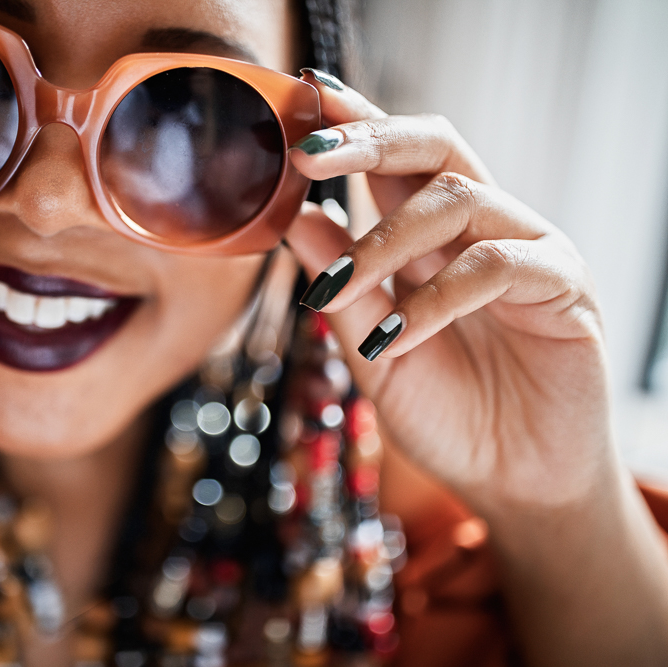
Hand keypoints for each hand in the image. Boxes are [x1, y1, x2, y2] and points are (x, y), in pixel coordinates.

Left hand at [284, 70, 612, 514]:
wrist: (511, 481)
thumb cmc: (444, 413)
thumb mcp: (371, 353)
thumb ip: (342, 289)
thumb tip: (294, 219)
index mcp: (433, 238)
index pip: (396, 161)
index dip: (355, 123)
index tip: (304, 98)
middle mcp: (481, 229)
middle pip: (435, 148)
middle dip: (370, 141)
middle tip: (310, 155)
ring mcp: (526, 251)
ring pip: (458, 201)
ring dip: (384, 243)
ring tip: (337, 292)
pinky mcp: (563, 286)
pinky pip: (497, 266)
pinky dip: (436, 299)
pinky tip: (396, 339)